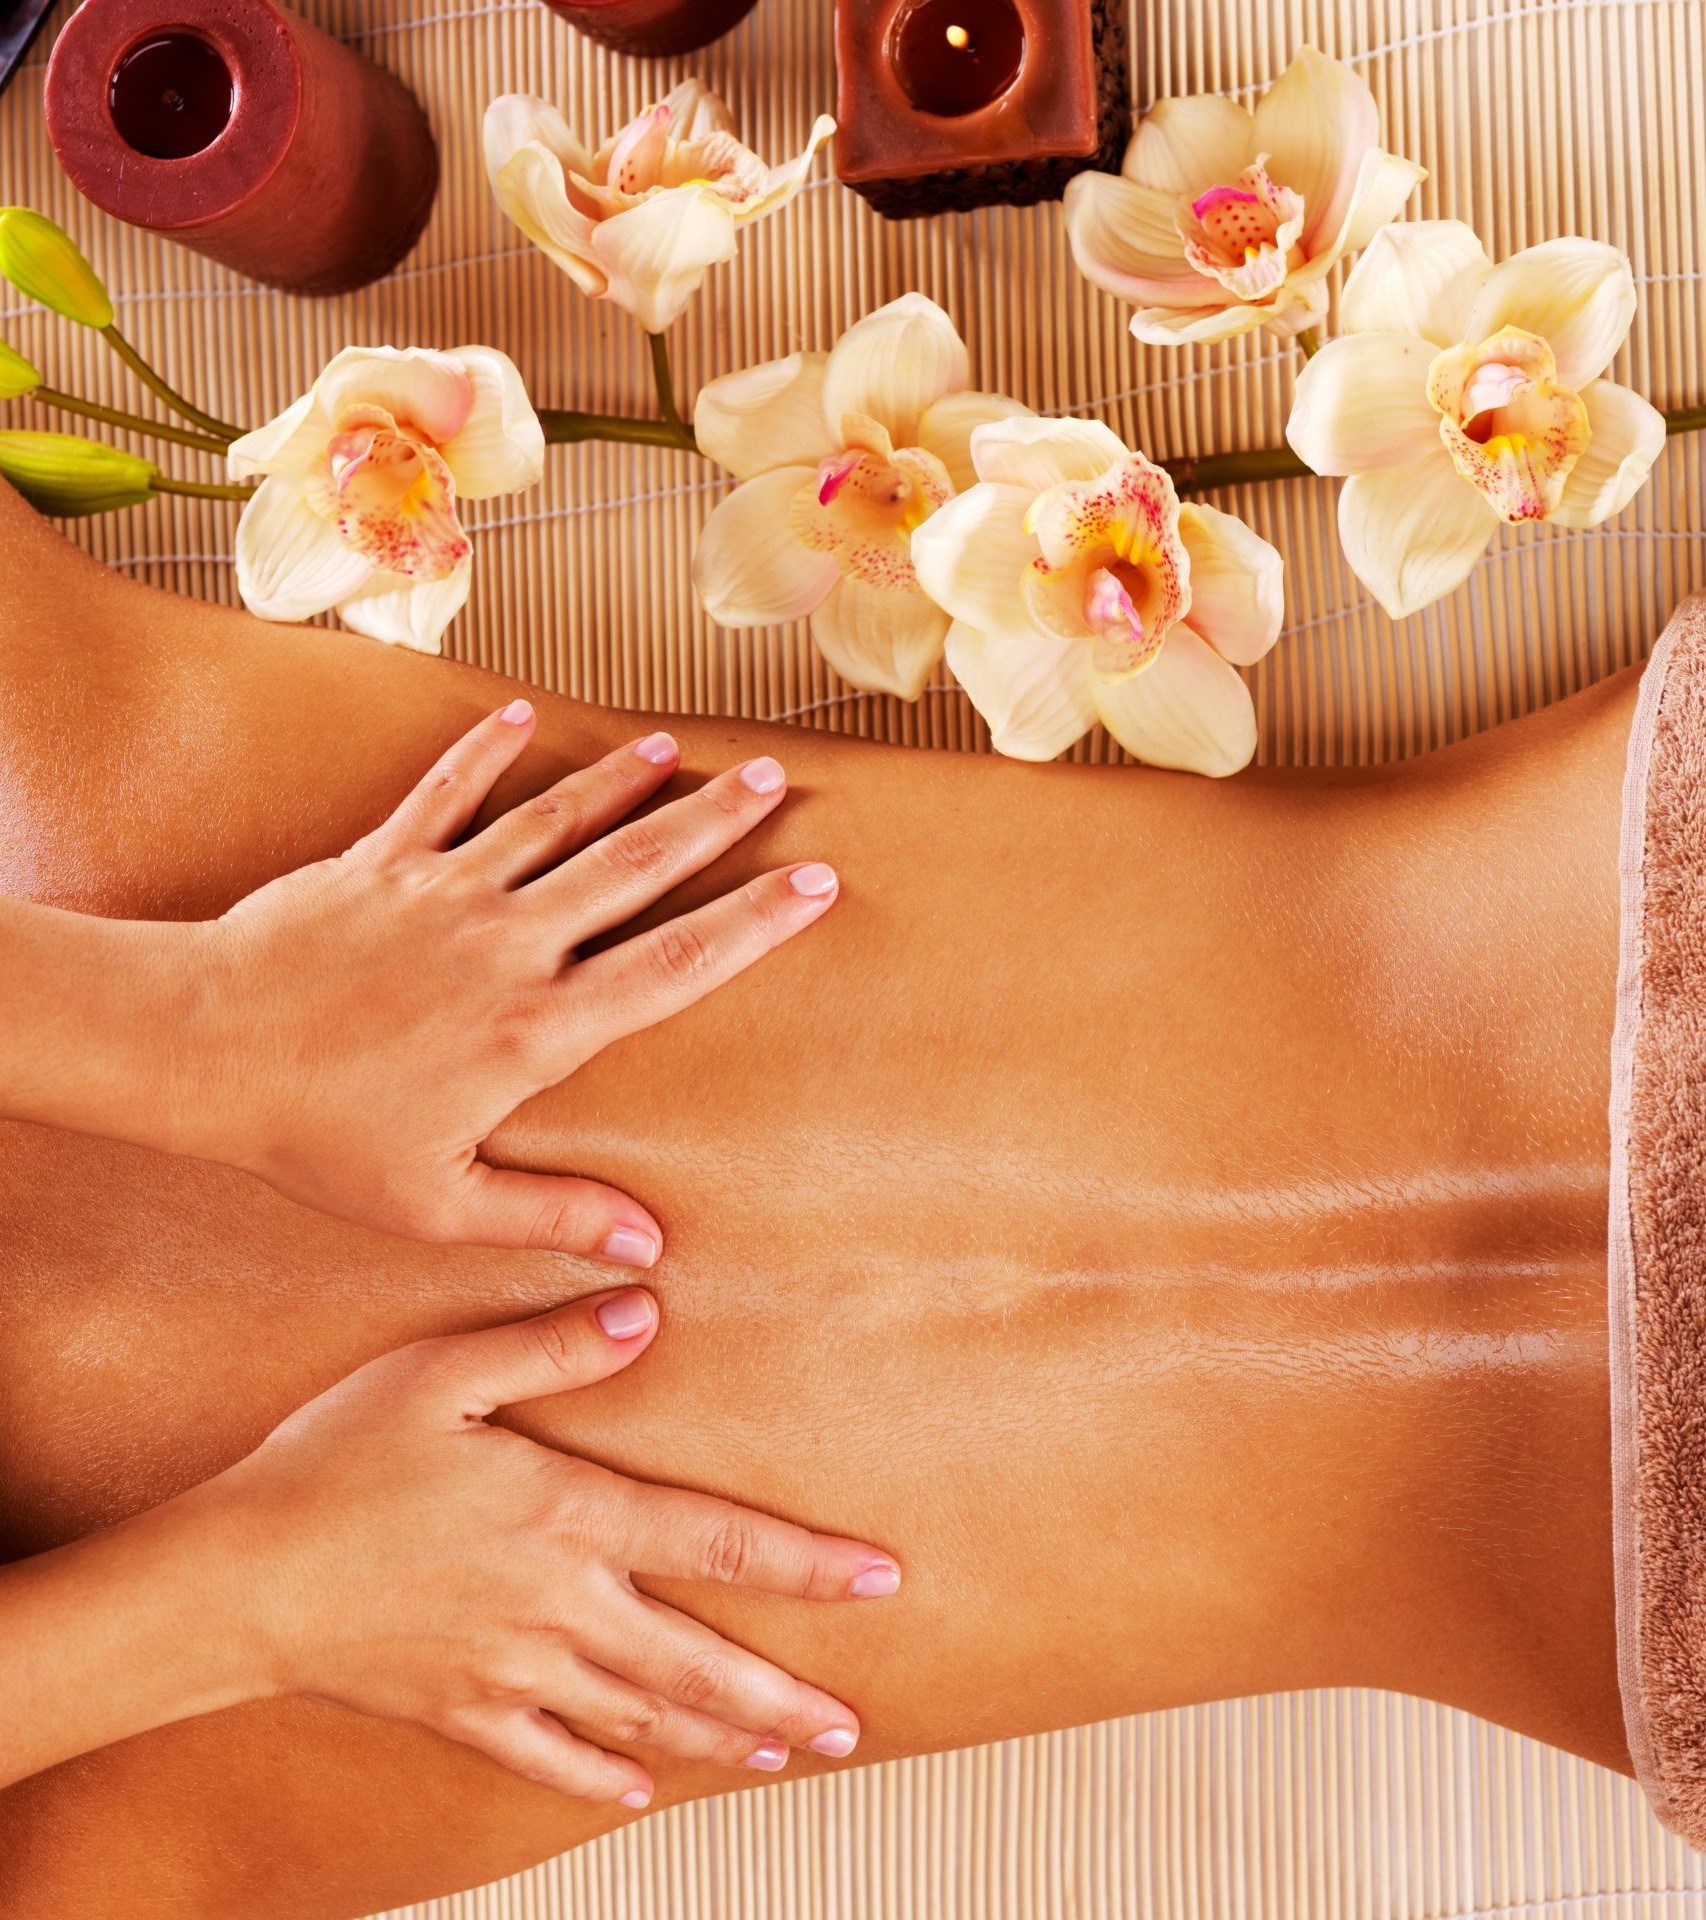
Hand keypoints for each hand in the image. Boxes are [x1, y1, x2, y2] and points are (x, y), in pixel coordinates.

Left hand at [176, 699, 836, 1258]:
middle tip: (775, 779)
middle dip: (713, 821)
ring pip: (557, 821)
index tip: (814, 882)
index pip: (673, 964)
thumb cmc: (318, 1138)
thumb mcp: (437, 1204)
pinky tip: (524, 718)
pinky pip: (447, 794)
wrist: (200, 1049)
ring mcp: (446, 893)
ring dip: (624, 781)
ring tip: (681, 749)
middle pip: (634, 869)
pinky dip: (486, 753)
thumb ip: (549, 1215)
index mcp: (534, 1029)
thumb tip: (647, 1247)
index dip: (754, 921)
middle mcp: (508, 945)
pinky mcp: (385, 862)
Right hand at [179, 1288, 898, 1805]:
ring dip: (720, 1736)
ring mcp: (510, 1671)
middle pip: (696, 1658)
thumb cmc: (335, 1460)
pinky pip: (548, 1757)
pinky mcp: (460, 1711)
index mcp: (566, 1515)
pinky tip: (643, 1789)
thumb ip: (554, 1344)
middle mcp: (557, 1605)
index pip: (716, 1542)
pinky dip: (603, 1776)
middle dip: (783, 1692)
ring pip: (642, 1715)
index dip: (806, 1564)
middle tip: (853, 1726)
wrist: (235, 1579)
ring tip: (784, 1754)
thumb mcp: (443, 1373)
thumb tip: (649, 1311)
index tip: (880, 1580)